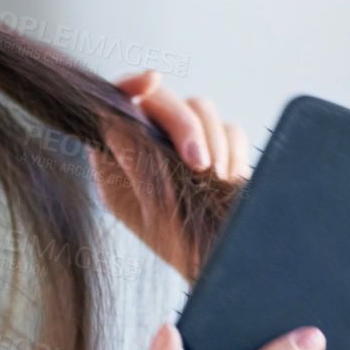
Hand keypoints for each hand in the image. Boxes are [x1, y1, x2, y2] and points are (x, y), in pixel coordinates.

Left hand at [87, 70, 251, 280]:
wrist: (224, 269)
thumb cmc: (178, 247)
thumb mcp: (148, 207)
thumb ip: (132, 158)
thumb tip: (116, 117)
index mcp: (116, 159)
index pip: (116, 104)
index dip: (132, 84)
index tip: (153, 80)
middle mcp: (147, 147)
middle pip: (162, 101)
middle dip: (186, 125)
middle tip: (201, 164)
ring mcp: (184, 148)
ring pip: (200, 108)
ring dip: (213, 139)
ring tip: (216, 178)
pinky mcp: (217, 152)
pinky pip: (229, 129)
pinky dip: (234, 150)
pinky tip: (231, 180)